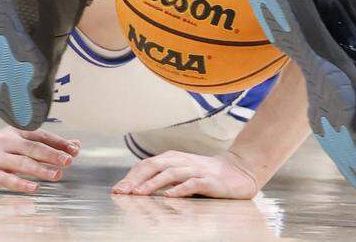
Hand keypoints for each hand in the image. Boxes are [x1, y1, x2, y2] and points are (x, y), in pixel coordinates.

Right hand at [0, 127, 79, 192]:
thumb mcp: (17, 144)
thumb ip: (44, 145)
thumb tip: (76, 145)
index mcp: (15, 132)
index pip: (41, 135)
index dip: (59, 142)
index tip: (75, 149)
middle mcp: (5, 141)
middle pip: (33, 147)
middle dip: (52, 154)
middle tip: (69, 161)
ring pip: (22, 163)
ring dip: (41, 169)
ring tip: (57, 175)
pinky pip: (7, 179)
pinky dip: (21, 183)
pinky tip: (34, 188)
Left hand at [111, 150, 259, 198]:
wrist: (238, 171)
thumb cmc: (204, 174)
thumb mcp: (180, 172)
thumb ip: (161, 177)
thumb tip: (135, 187)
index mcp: (172, 158)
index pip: (146, 165)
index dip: (130, 177)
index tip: (117, 190)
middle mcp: (181, 161)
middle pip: (154, 166)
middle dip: (136, 179)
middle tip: (122, 192)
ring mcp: (196, 170)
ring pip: (170, 173)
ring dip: (153, 184)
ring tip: (139, 194)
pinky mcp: (209, 180)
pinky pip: (192, 184)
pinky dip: (179, 189)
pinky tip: (169, 196)